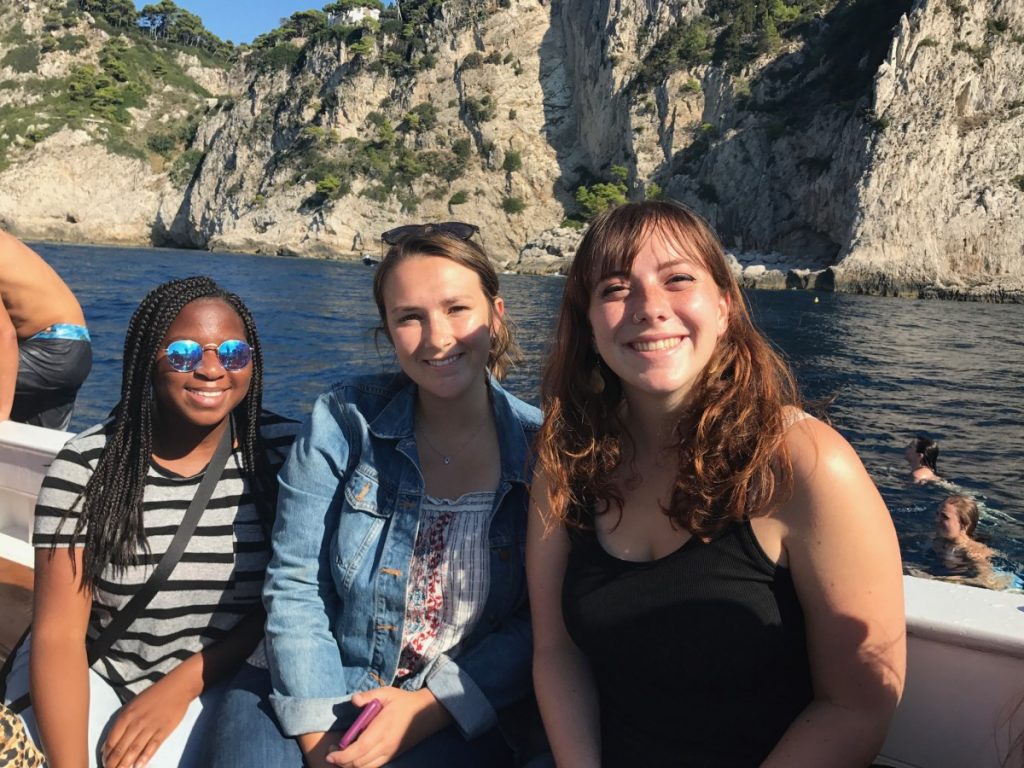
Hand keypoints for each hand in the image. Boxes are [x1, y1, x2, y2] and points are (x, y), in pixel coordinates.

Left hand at [101, 675, 191, 767]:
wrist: (177, 688)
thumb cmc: (154, 695)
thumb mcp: (133, 705)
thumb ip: (122, 723)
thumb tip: (111, 744)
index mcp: (126, 716)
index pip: (111, 741)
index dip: (106, 755)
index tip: (104, 763)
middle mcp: (136, 723)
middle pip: (120, 749)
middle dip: (113, 764)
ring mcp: (150, 727)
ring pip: (133, 751)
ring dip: (125, 765)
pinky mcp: (163, 731)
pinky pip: (151, 748)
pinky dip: (144, 759)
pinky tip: (138, 767)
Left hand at [326, 687, 452, 767]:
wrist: (426, 714)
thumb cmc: (403, 702)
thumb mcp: (387, 693)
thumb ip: (369, 695)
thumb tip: (353, 700)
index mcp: (383, 729)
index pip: (360, 748)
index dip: (343, 755)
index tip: (330, 753)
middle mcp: (385, 746)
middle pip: (359, 762)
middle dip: (341, 762)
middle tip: (330, 753)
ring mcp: (389, 753)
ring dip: (350, 766)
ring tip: (339, 757)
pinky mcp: (391, 756)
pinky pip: (373, 766)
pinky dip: (360, 766)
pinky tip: (353, 758)